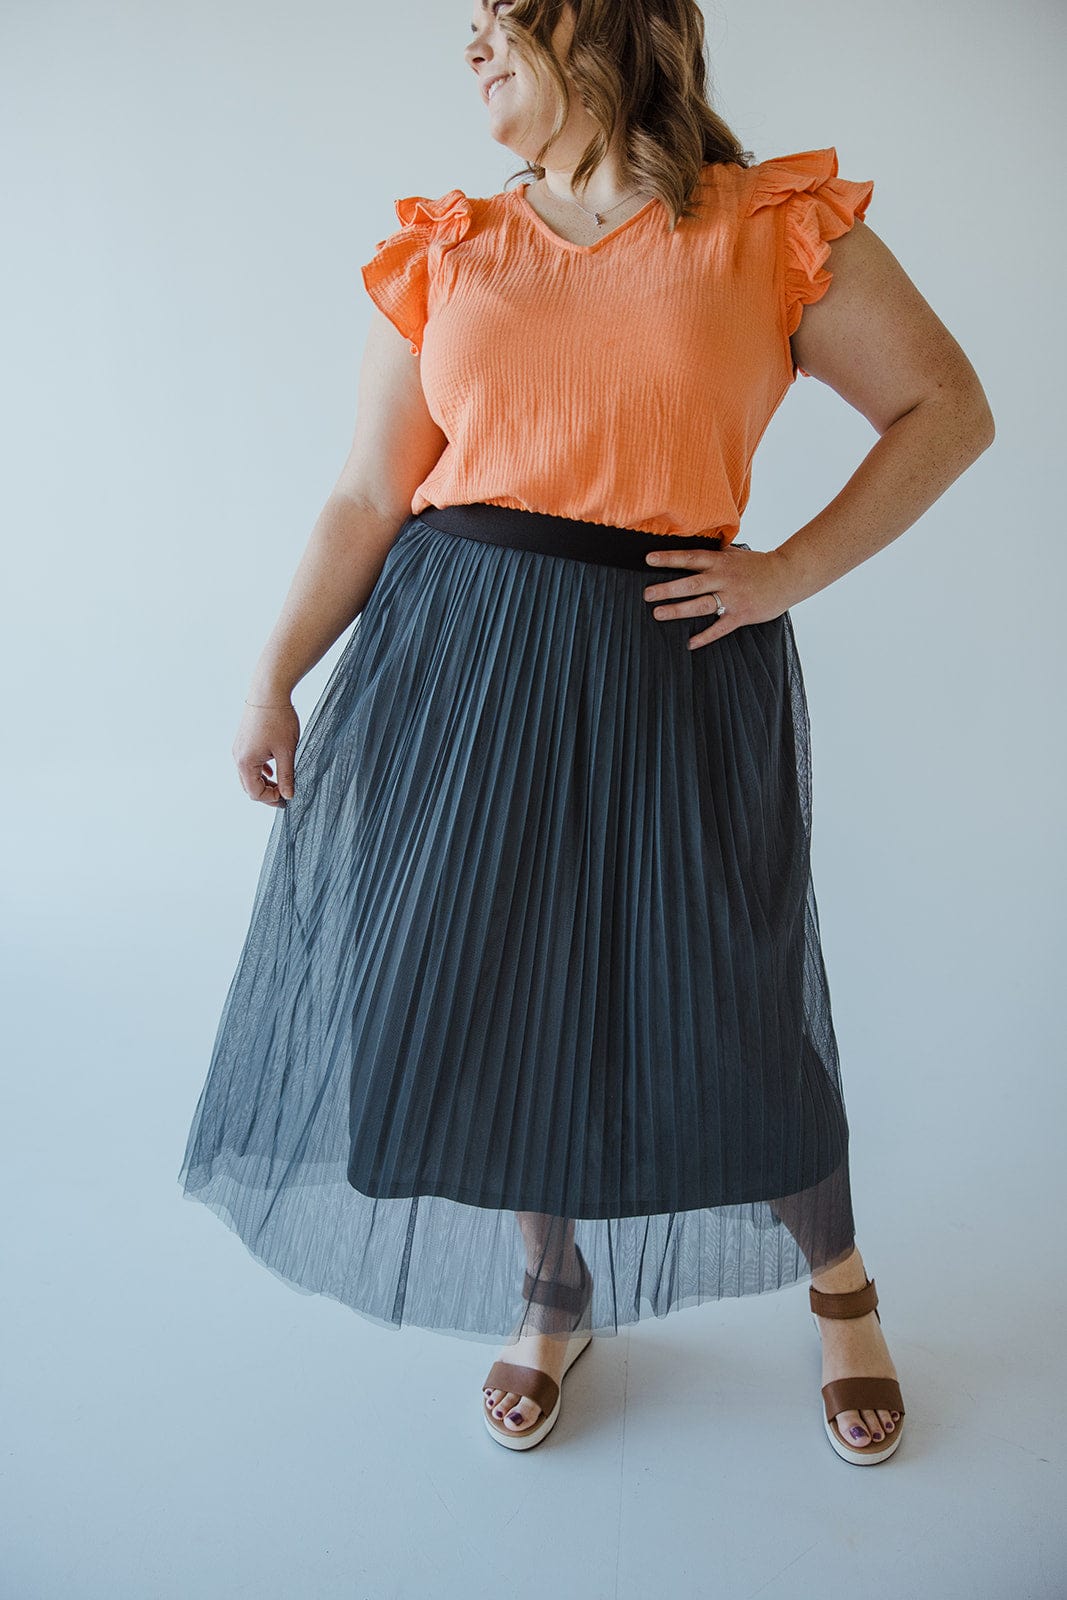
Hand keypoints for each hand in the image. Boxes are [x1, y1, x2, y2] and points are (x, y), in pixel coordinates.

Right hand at [233, 700, 300, 805]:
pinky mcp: (243, 740)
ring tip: (282, 783)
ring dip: (263, 782)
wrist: (269, 691)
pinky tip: (273, 769)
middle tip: (285, 794)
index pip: (255, 793)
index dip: (271, 798)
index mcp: (246, 763)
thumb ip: (286, 776)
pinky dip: (260, 770)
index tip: (287, 798)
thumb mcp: (287, 751)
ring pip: (248, 774)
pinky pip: (249, 762)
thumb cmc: (278, 719)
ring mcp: (239, 748)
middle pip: (249, 786)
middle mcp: (238, 757)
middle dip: (266, 793)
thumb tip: (288, 795)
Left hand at [642, 545, 800, 649]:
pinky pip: (720, 628)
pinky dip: (705, 637)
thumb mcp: (736, 553)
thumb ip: (716, 552)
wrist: (788, 576)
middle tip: (646, 594)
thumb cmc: (760, 565)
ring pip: (701, 605)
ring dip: (678, 610)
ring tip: (658, 613)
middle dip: (667, 589)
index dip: (669, 558)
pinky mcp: (741, 615)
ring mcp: (732, 598)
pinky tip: (690, 643)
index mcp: (721, 561)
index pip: (690, 558)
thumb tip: (698, 543)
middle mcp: (724, 578)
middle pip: (690, 583)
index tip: (649, 559)